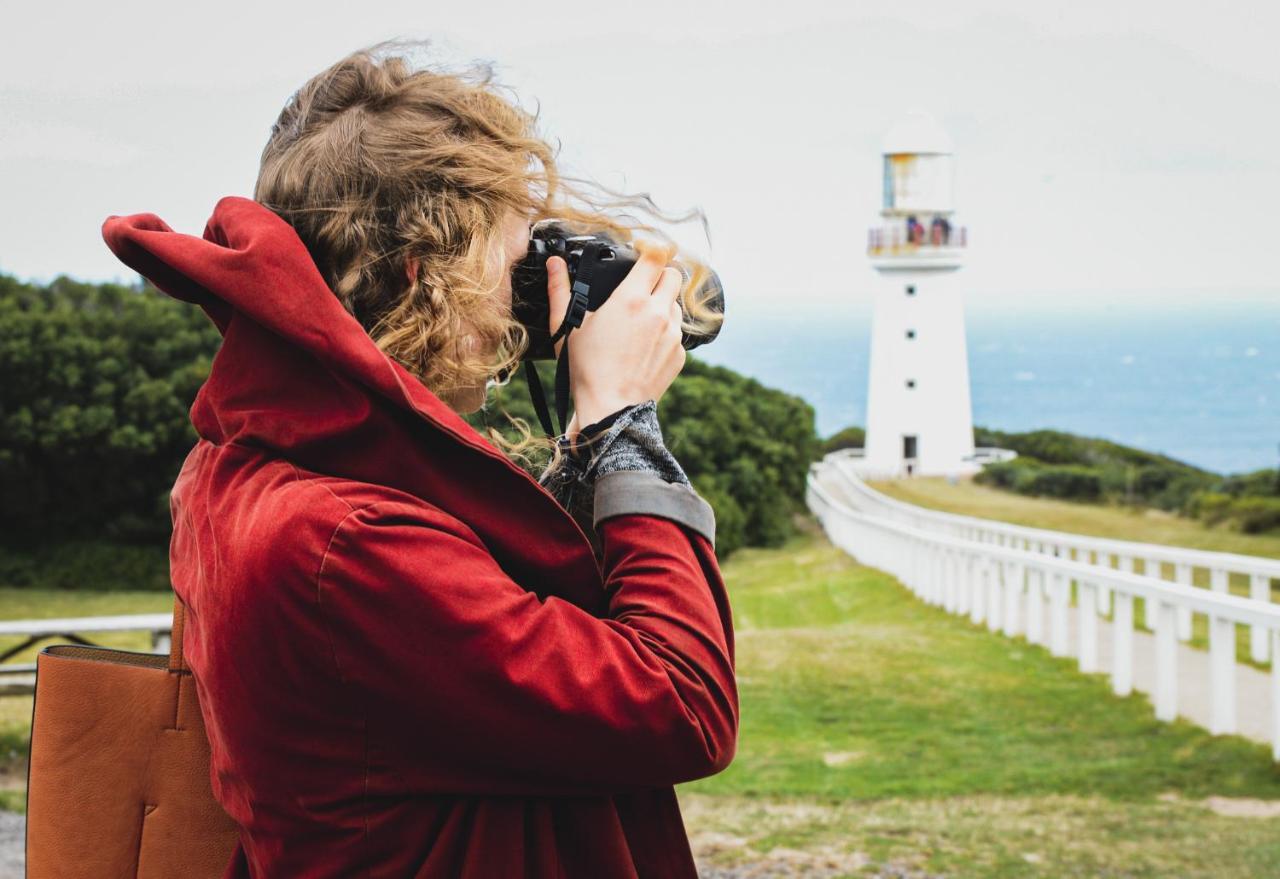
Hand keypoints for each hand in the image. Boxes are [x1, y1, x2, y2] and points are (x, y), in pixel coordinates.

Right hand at [546, 243, 685, 438]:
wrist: (611, 409)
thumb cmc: (587, 369)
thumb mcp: (568, 326)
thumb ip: (560, 290)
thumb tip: (554, 264)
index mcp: (631, 298)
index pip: (657, 256)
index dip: (652, 250)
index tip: (643, 253)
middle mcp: (658, 311)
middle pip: (674, 275)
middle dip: (660, 276)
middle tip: (642, 286)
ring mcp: (672, 334)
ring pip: (676, 304)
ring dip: (662, 305)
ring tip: (639, 321)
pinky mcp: (679, 354)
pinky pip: (676, 332)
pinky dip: (665, 332)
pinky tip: (644, 345)